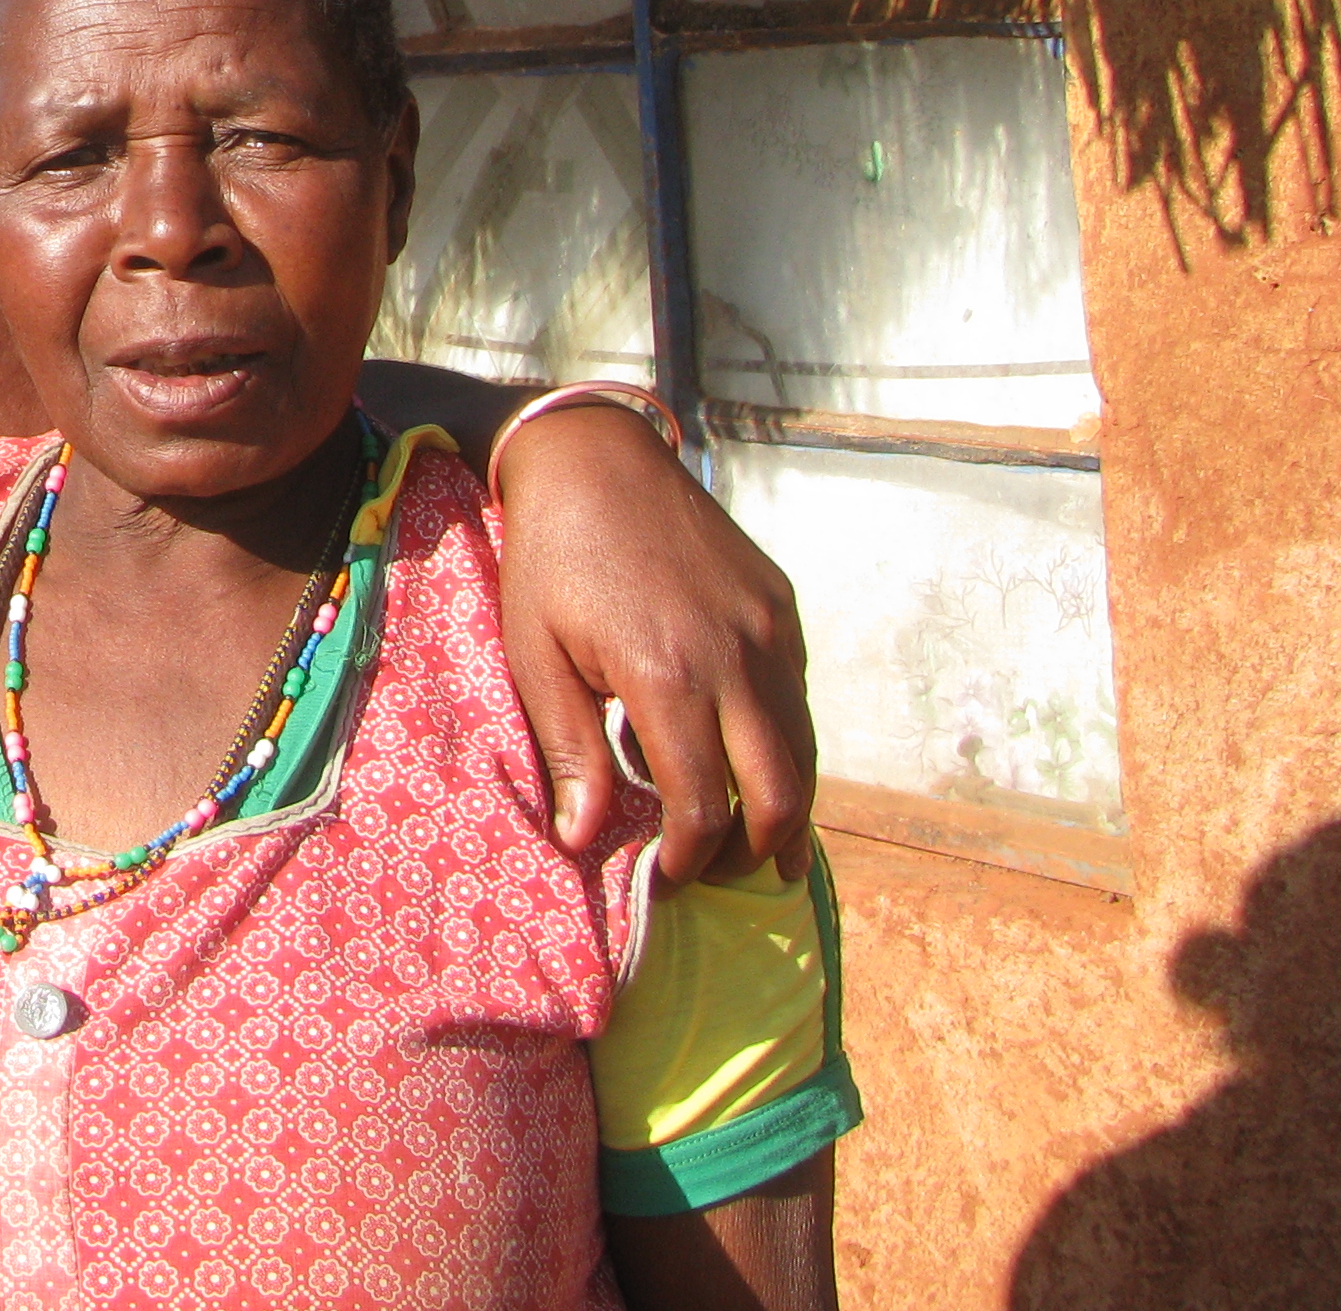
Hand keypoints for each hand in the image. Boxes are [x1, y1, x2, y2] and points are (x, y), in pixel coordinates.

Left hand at [493, 403, 813, 883]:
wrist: (595, 459)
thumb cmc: (551, 559)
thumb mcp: (536, 655)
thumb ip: (569, 750)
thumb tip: (584, 839)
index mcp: (668, 676)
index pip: (703, 807)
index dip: (689, 861)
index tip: (666, 881)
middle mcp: (736, 658)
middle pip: (781, 794)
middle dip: (755, 851)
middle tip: (719, 874)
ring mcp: (770, 630)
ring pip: (804, 750)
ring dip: (785, 807)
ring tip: (750, 841)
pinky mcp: (782, 606)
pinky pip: (798, 697)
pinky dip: (784, 744)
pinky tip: (748, 760)